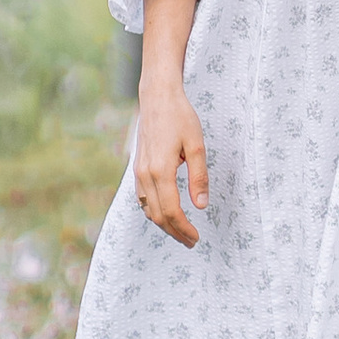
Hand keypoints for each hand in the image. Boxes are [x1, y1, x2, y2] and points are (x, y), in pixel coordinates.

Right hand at [133, 85, 209, 247]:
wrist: (157, 97)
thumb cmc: (180, 117)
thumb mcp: (196, 145)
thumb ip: (199, 176)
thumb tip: (201, 205)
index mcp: (161, 171)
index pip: (171, 211)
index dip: (184, 229)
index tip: (196, 238)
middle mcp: (145, 175)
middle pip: (157, 216)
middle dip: (174, 232)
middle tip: (191, 241)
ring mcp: (138, 172)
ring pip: (147, 210)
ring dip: (164, 224)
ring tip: (182, 231)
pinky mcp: (137, 168)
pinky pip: (142, 199)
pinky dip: (154, 211)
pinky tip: (167, 212)